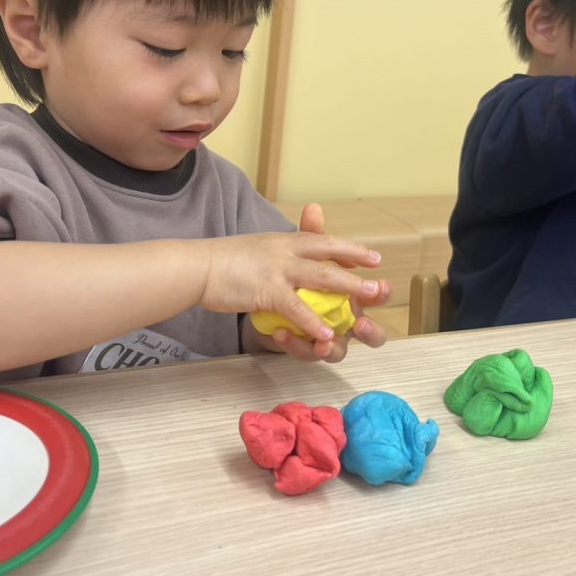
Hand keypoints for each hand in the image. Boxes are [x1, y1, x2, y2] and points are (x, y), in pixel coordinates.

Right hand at [199, 204, 386, 345]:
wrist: (196, 266)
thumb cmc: (221, 261)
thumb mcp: (255, 247)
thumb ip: (276, 250)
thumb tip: (288, 253)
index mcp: (283, 240)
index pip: (322, 240)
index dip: (347, 248)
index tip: (368, 256)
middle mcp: (285, 251)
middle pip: (330, 255)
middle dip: (357, 264)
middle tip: (379, 275)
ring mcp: (278, 270)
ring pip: (322, 278)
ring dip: (349, 289)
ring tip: (368, 300)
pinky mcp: (267, 291)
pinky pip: (297, 308)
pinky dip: (313, 323)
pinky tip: (327, 335)